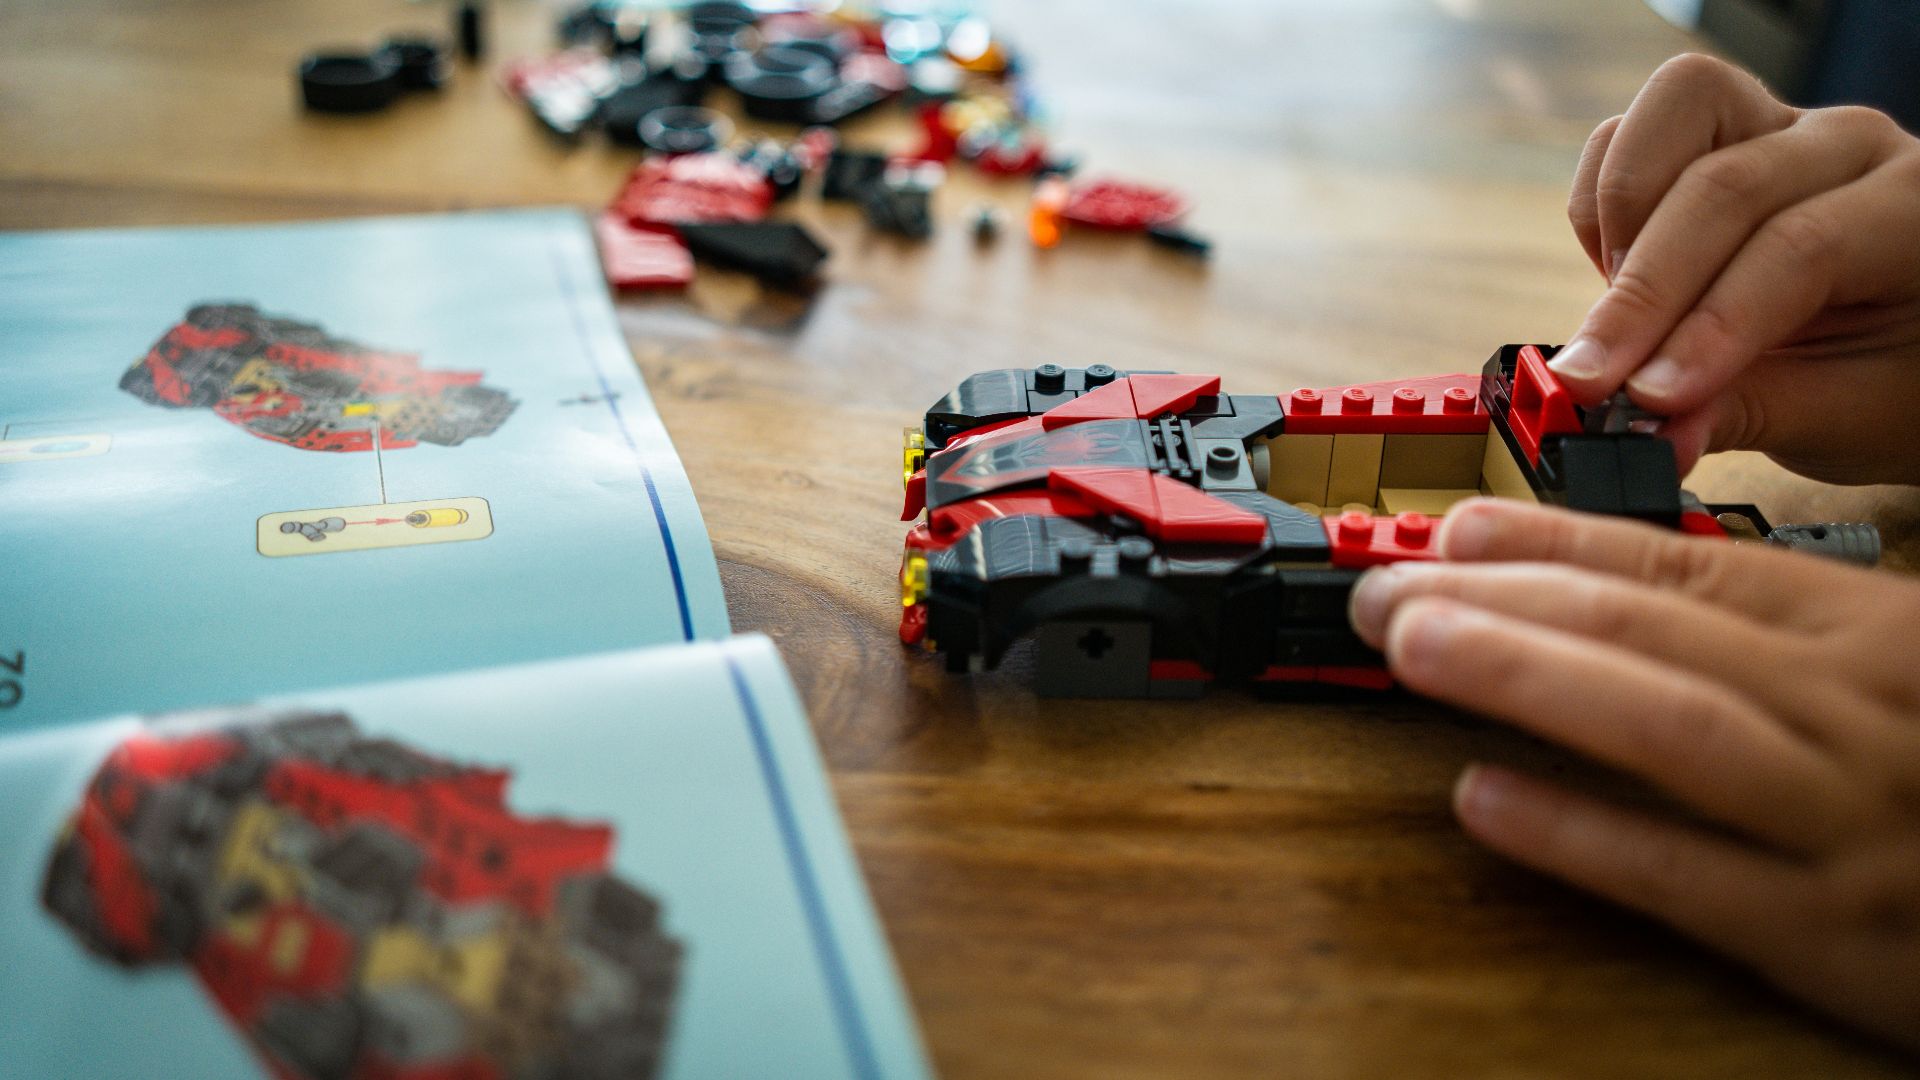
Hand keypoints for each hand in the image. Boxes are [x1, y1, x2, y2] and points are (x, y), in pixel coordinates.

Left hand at [1348, 497, 1919, 1050]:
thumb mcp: (1904, 670)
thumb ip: (1796, 625)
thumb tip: (1635, 590)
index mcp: (1876, 635)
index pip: (1692, 564)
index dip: (1555, 542)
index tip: (1452, 526)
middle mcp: (1857, 712)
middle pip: (1656, 632)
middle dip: (1503, 599)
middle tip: (1384, 583)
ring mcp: (1848, 823)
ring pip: (1665, 726)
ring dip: (1522, 677)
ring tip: (1409, 645)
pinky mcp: (1840, 939)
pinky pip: (1690, 879)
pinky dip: (1581, 834)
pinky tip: (1483, 801)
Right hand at [1555, 53, 1919, 483]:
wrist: (1896, 335)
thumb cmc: (1890, 377)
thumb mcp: (1842, 414)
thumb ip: (1745, 414)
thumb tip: (1650, 436)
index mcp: (1913, 211)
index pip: (1801, 246)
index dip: (1714, 323)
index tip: (1649, 398)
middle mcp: (1847, 146)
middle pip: (1725, 186)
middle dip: (1645, 292)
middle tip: (1593, 379)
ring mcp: (1775, 125)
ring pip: (1673, 114)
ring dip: (1616, 222)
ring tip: (1612, 317)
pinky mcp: (1707, 134)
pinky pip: (1625, 138)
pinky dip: (1598, 211)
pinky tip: (1614, 283)